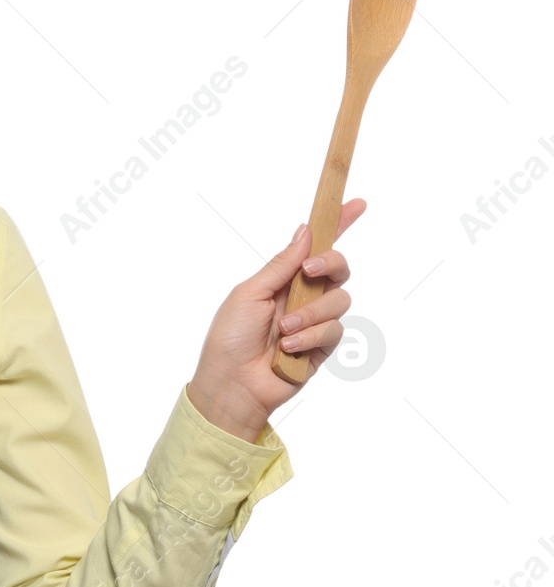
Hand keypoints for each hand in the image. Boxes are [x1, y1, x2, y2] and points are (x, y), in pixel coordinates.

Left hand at [187, 199, 365, 441]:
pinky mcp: (323, 346)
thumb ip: (281, 265)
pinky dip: (310, 337)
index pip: (315, 247)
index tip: (356, 203)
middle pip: (338, 268)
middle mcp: (302, 295)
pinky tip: (288, 348)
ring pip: (340, 300)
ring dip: (311, 313)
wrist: (232, 384)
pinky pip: (334, 330)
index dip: (337, 224)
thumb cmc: (230, 337)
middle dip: (330, 265)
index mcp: (282, 278)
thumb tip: (305, 230)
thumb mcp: (250, 293)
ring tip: (283, 330)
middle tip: (310, 271)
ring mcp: (314, 320)